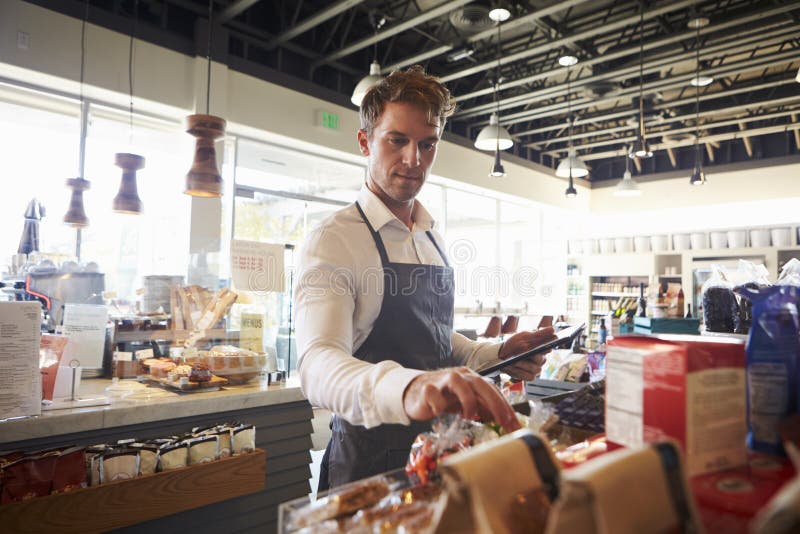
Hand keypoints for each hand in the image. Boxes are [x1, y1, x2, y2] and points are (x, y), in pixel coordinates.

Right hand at [402, 367, 520, 433]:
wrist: (415, 392)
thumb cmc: (444, 398)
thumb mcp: (466, 403)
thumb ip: (482, 408)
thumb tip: (503, 421)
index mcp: (471, 379)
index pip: (492, 390)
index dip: (505, 407)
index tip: (514, 425)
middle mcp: (460, 376)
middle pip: (481, 384)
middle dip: (495, 403)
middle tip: (503, 422)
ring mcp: (443, 380)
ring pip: (460, 383)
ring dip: (468, 402)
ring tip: (468, 417)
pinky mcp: (427, 387)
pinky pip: (434, 394)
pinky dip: (439, 405)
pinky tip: (439, 412)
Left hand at [498, 327, 556, 380]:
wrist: (502, 354)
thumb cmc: (515, 343)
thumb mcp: (525, 336)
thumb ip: (539, 334)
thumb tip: (552, 329)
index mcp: (543, 347)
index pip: (550, 346)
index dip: (548, 345)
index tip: (543, 344)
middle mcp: (542, 359)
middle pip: (541, 359)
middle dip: (532, 356)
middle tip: (526, 353)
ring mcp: (537, 368)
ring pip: (534, 368)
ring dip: (522, 364)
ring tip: (513, 361)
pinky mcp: (530, 376)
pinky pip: (528, 376)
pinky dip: (518, 371)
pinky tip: (510, 367)